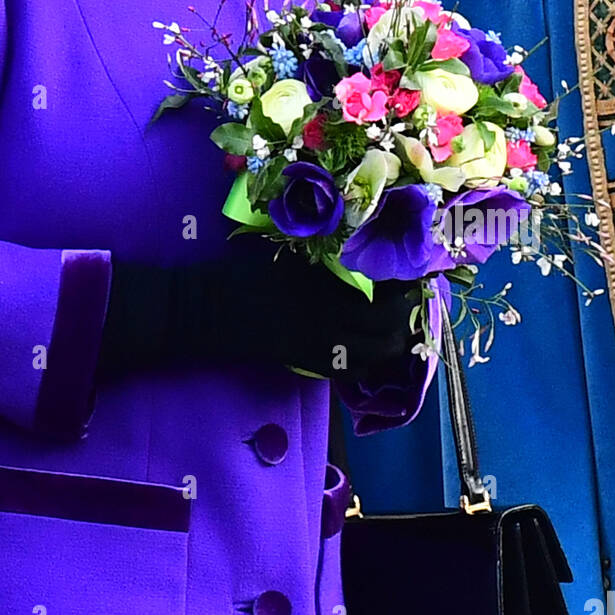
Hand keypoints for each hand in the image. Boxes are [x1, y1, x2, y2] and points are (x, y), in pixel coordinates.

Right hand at [97, 241, 420, 378]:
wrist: (204, 310)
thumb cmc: (239, 274)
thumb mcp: (285, 255)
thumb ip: (323, 255)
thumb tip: (360, 246)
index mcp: (323, 283)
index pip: (384, 287)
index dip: (405, 281)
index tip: (411, 269)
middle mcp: (329, 317)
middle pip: (391, 324)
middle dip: (406, 311)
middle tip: (405, 296)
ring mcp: (320, 345)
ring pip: (378, 352)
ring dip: (392, 337)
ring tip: (390, 320)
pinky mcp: (308, 364)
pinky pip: (352, 368)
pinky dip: (368, 358)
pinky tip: (364, 343)